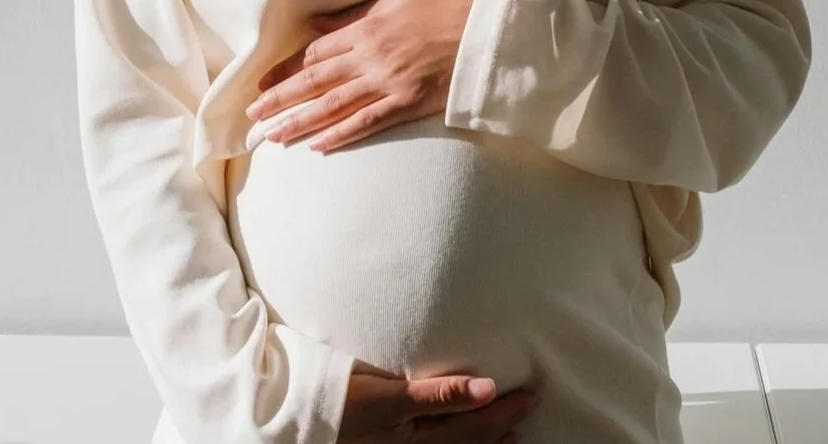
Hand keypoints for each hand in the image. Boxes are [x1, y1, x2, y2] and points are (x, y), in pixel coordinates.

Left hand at [244, 0, 476, 153]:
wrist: (485, 30)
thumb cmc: (443, 7)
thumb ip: (353, 16)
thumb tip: (316, 24)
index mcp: (366, 28)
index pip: (314, 53)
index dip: (285, 70)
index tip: (262, 84)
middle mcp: (371, 57)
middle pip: (315, 81)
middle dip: (281, 99)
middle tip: (253, 115)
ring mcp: (389, 83)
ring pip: (335, 106)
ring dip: (301, 122)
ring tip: (275, 136)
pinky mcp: (408, 103)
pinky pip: (368, 123)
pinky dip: (341, 135)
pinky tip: (318, 146)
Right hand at [338, 357, 540, 442]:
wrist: (297, 421)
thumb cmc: (341, 402)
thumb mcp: (388, 396)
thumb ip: (438, 394)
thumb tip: (486, 388)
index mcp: (421, 439)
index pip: (476, 425)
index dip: (505, 411)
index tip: (531, 394)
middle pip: (471, 442)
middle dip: (501, 427)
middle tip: (528, 407)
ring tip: (509, 435)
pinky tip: (465, 443)